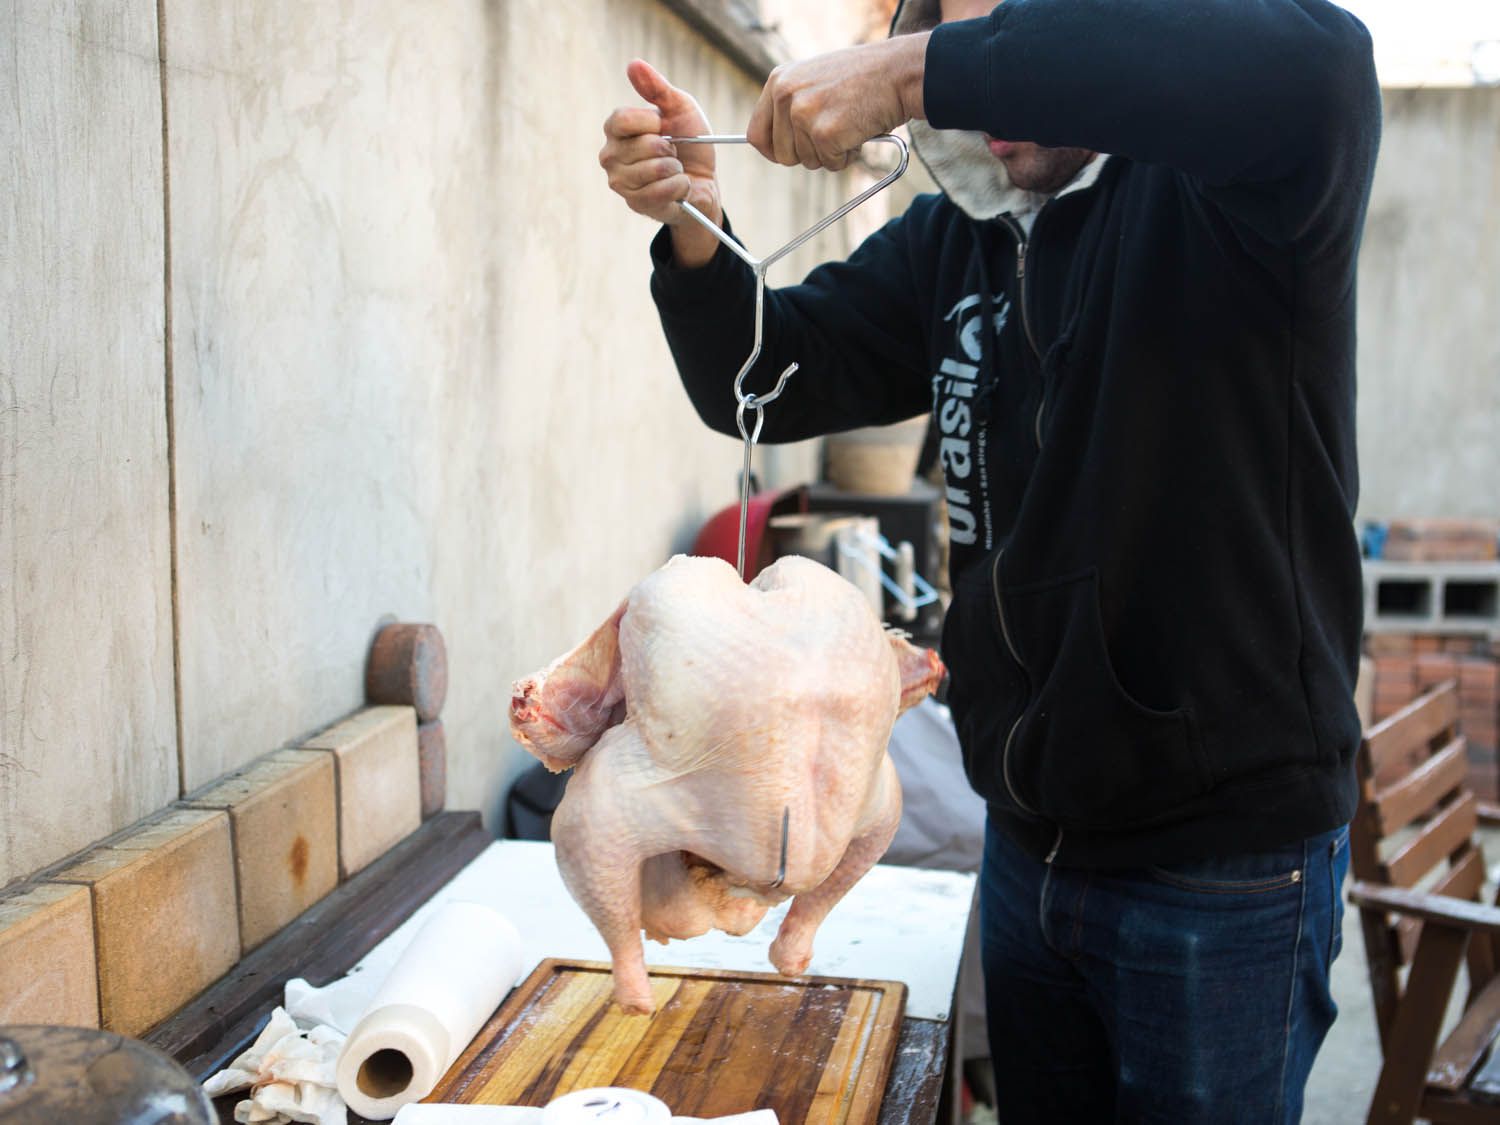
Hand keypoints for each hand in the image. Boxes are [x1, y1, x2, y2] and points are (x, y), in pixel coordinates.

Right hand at [600, 60, 722, 265]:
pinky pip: (661, 192)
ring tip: (676, 171)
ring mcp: (621, 183)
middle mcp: (610, 156)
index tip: (665, 126)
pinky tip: (680, 187)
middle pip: (642, 146)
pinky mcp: (636, 205)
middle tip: (673, 153)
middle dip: (669, 149)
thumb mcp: (679, 108)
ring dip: (676, 170)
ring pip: (654, 170)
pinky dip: (680, 187)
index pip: (622, 120)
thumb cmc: (689, 144)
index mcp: (616, 130)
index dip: (650, 122)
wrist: (705, 181)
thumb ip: (657, 88)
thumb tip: (633, 64)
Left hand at [747, 33, 929, 171]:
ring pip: (807, 161)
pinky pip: (831, 163)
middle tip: (832, 132)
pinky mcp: (825, 134)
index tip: (788, 154)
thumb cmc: (861, 79)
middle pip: (782, 155)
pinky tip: (858, 130)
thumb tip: (773, 147)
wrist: (897, 72)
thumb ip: (791, 105)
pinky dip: (848, 155)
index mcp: (779, 81)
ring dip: (831, 153)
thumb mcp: (813, 80)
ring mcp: (804, 115)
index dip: (773, 151)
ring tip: (849, 123)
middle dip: (808, 153)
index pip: (756, 134)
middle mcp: (786, 96)